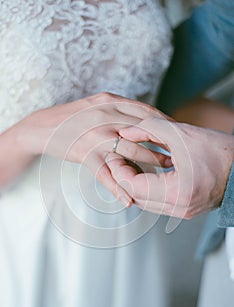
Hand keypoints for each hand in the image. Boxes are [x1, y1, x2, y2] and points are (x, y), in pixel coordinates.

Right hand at [15, 93, 170, 204]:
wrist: (43, 127)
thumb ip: (119, 109)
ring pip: (130, 151)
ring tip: (166, 171)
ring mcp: (95, 136)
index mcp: (110, 101)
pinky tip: (130, 199)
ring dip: (150, 162)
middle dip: (164, 142)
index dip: (165, 122)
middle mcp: (105, 116)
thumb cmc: (75, 117)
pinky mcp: (85, 154)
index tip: (179, 132)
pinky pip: (106, 174)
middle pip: (143, 130)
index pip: (145, 110)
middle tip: (180, 153)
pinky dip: (118, 188)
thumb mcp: (98, 104)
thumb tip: (146, 119)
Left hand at [108, 117, 233, 217]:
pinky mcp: (183, 209)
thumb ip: (150, 129)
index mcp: (176, 192)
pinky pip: (155, 202)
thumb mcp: (182, 134)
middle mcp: (177, 208)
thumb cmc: (222, 153)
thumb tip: (125, 131)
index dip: (118, 169)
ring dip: (132, 183)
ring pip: (143, 202)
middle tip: (117, 157)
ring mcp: (181, 212)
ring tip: (129, 162)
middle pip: (134, 197)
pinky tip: (144, 171)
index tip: (114, 154)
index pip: (132, 187)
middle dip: (121, 176)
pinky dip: (145, 188)